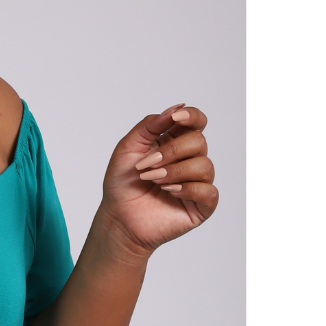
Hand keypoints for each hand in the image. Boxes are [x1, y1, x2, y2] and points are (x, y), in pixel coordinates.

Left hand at [98, 104, 218, 254]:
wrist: (117, 217)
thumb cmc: (122, 183)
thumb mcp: (128, 148)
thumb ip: (150, 125)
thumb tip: (176, 108)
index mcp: (174, 142)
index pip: (196, 122)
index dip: (192, 116)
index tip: (175, 119)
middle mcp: (190, 160)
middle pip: (199, 142)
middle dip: (170, 152)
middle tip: (146, 166)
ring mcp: (197, 182)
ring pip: (204, 166)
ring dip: (175, 172)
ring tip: (152, 180)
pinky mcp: (201, 205)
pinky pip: (208, 191)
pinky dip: (188, 189)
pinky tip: (168, 192)